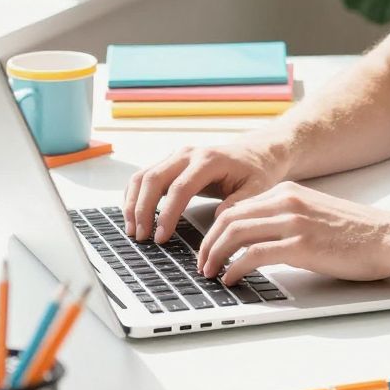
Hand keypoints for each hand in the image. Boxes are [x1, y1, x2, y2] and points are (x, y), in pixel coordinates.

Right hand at [124, 138, 288, 242]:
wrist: (256, 152)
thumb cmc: (256, 171)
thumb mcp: (256, 189)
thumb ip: (238, 204)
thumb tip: (218, 220)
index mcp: (209, 160)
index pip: (180, 188)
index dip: (167, 214)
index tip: (160, 237)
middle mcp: (188, 154)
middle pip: (154, 179)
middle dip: (142, 209)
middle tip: (141, 237)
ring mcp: (176, 157)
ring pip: (144, 176)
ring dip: (133, 203)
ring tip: (133, 230)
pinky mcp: (171, 163)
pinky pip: (145, 177)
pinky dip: (134, 196)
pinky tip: (133, 215)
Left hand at [196, 180, 389, 285]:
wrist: (389, 238)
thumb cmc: (358, 234)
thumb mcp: (316, 215)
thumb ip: (289, 220)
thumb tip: (260, 241)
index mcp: (289, 193)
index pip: (236, 207)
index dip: (214, 230)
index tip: (207, 248)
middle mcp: (287, 202)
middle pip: (228, 218)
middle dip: (207, 243)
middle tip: (201, 264)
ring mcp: (293, 222)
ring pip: (235, 233)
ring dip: (215, 255)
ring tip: (210, 274)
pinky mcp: (301, 245)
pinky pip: (253, 254)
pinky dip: (235, 267)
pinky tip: (231, 278)